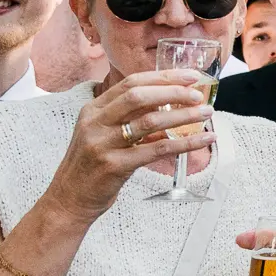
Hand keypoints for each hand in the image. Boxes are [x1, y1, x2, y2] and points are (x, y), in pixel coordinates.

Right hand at [45, 71, 216, 224]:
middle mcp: (95, 122)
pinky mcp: (114, 166)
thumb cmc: (92, 165)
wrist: (69, 199)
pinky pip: (157, 150)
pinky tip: (205, 139)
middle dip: (173, 91)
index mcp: (93, 109)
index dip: (163, 77)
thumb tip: (171, 104)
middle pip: (139, 96)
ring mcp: (103, 144)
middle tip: (198, 94)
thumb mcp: (104, 134)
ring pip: (150, 121)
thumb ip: (130, 118)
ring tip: (206, 113)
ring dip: (183, 116)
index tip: (190, 76)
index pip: (131, 82)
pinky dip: (185, 143)